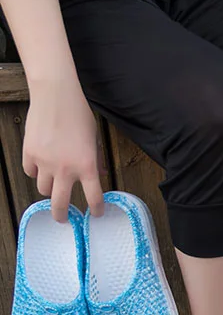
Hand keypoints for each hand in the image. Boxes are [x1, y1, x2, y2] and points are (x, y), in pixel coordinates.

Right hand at [23, 79, 103, 222]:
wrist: (56, 95)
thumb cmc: (79, 116)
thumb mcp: (94, 140)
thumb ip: (96, 160)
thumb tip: (101, 175)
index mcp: (87, 167)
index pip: (94, 198)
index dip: (96, 210)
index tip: (96, 214)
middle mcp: (65, 169)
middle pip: (60, 204)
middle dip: (62, 216)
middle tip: (64, 219)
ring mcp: (45, 162)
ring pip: (43, 189)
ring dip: (49, 189)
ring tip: (54, 185)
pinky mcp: (29, 153)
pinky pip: (30, 172)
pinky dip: (35, 172)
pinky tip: (40, 167)